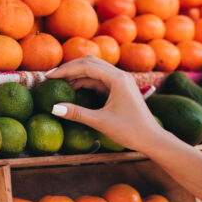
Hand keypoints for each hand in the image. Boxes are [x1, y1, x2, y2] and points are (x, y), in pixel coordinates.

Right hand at [46, 56, 164, 151]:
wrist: (151, 139)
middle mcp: (120, 75)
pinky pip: (100, 80)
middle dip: (70, 69)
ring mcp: (121, 81)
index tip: (49, 76)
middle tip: (51, 77)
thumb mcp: (100, 122)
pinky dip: (85, 82)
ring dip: (77, 75)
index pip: (86, 66)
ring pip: (95, 70)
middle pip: (90, 63)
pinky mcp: (120, 88)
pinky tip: (74, 90)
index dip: (65, 70)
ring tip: (60, 84)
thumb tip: (53, 108)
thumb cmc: (130, 131)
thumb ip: (77, 113)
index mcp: (117, 79)